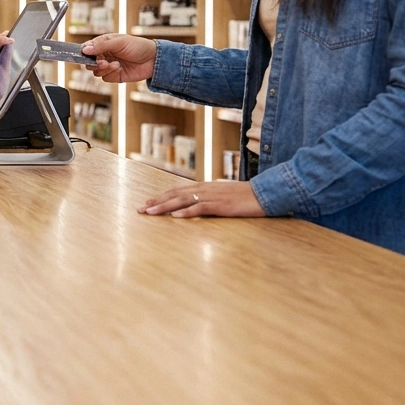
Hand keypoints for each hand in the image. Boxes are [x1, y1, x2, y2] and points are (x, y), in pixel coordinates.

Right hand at [82, 34, 156, 82]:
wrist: (153, 60)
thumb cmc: (138, 46)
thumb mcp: (119, 42)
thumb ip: (102, 45)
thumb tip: (85, 49)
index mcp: (104, 43)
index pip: (87, 48)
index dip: (85, 52)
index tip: (88, 54)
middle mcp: (104, 55)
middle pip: (88, 61)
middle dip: (93, 62)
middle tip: (102, 61)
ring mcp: (108, 66)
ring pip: (95, 71)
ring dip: (103, 68)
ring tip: (115, 64)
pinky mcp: (113, 75)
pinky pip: (104, 77)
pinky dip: (109, 73)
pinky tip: (119, 68)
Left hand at [139, 181, 266, 217]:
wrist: (264, 193)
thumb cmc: (244, 197)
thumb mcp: (222, 196)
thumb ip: (207, 199)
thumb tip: (194, 205)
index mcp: (203, 187)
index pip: (176, 191)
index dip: (160, 197)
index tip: (146, 203)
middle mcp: (204, 189)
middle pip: (174, 194)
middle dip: (156, 202)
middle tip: (140, 209)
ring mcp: (212, 197)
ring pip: (182, 200)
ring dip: (165, 206)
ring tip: (150, 212)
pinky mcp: (221, 205)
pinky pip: (200, 208)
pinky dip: (187, 212)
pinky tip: (176, 216)